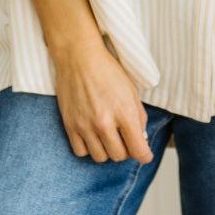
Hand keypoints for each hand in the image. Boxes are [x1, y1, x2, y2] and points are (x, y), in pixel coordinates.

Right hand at [51, 31, 154, 164]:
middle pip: (119, 156)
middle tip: (124, 137)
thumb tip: (141, 138)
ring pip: (100, 158)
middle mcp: (104, 122)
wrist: (79, 57)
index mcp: (124, 112)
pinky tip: (92, 135)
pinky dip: (88, 148)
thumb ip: (138, 116)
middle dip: (125, 149)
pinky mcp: (70, 125)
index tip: (145, 155)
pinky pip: (81, 152)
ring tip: (107, 136)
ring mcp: (85, 126)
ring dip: (107, 150)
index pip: (138, 149)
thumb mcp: (131, 90)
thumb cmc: (107, 70)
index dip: (144, 155)